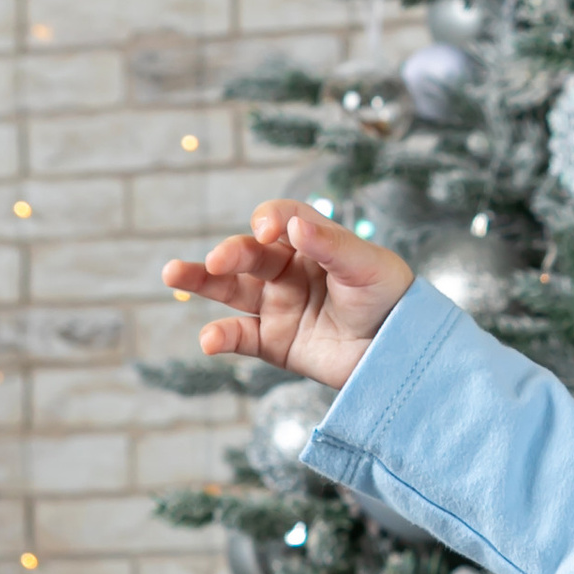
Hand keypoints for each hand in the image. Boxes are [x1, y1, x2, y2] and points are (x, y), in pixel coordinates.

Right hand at [162, 199, 411, 389]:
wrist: (401, 354)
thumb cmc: (390, 300)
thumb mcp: (368, 267)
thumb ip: (332, 245)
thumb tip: (294, 225)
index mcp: (313, 243)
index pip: (282, 220)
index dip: (271, 220)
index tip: (268, 230)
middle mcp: (289, 270)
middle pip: (249, 253)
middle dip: (230, 252)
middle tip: (218, 260)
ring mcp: (277, 305)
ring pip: (231, 289)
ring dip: (202, 280)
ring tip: (173, 272)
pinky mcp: (274, 342)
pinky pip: (240, 336)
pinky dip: (221, 337)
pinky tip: (208, 341)